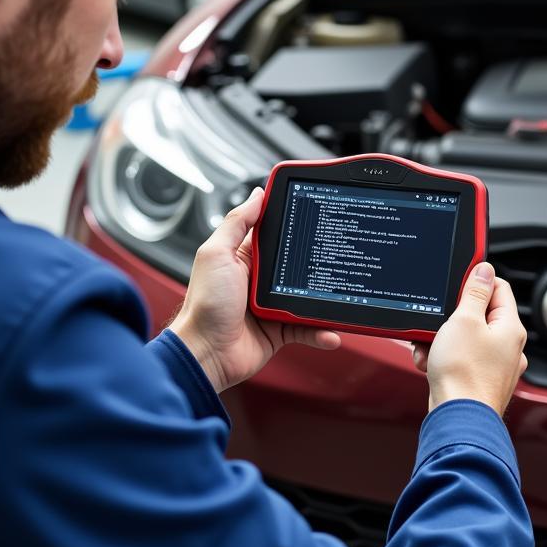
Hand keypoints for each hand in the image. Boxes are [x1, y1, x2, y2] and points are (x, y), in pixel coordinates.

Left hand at [169, 187, 341, 392]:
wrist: (205, 353)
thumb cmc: (204, 304)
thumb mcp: (216, 253)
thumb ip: (237, 222)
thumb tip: (257, 194)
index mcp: (245, 258)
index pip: (276, 235)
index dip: (295, 225)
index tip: (319, 215)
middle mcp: (261, 280)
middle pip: (298, 265)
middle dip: (318, 263)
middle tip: (338, 258)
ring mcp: (272, 306)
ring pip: (308, 297)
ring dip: (325, 300)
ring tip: (342, 296)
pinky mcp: (279, 331)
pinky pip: (307, 328)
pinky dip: (321, 331)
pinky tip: (331, 332)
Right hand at [411, 262, 527, 415]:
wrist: (457, 419)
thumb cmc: (464, 373)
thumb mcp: (464, 320)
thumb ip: (475, 292)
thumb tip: (485, 270)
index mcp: (510, 328)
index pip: (499, 288)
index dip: (476, 282)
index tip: (457, 284)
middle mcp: (509, 347)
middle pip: (479, 315)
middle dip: (452, 317)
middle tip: (438, 322)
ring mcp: (496, 367)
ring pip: (466, 339)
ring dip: (443, 339)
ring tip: (431, 348)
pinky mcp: (480, 382)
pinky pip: (461, 360)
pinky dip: (444, 359)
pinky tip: (431, 364)